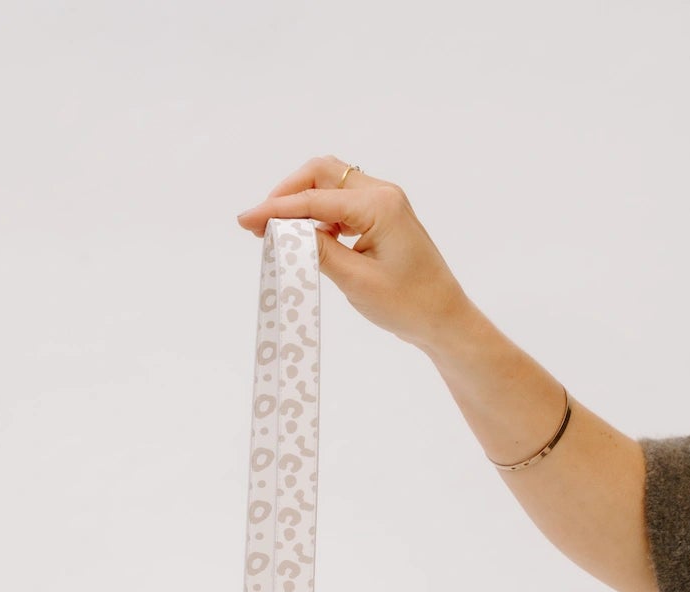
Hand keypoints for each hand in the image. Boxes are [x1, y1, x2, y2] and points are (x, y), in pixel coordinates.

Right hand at [235, 154, 474, 355]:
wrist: (444, 319)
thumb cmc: (407, 305)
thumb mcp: (355, 281)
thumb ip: (316, 251)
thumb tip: (282, 231)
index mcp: (379, 205)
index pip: (315, 199)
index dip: (276, 209)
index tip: (245, 221)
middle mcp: (382, 193)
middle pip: (321, 173)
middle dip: (287, 194)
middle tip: (261, 223)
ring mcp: (384, 202)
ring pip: (330, 185)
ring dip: (302, 203)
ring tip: (278, 232)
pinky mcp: (382, 217)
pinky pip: (342, 203)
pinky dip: (319, 215)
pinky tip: (307, 238)